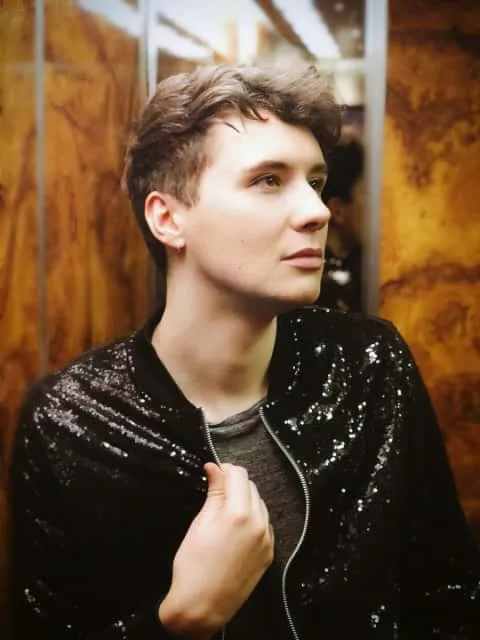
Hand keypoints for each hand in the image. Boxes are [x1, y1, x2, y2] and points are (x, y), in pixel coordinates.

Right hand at [158, 463, 273, 637]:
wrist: (202, 606)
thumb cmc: (193, 567)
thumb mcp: (199, 523)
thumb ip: (214, 492)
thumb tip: (214, 468)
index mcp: (238, 513)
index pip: (238, 474)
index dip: (224, 470)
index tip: (214, 473)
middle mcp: (258, 524)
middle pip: (250, 486)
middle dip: (234, 485)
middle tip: (216, 493)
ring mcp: (266, 539)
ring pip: (259, 503)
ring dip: (244, 501)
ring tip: (224, 514)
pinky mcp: (269, 552)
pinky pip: (264, 524)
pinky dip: (252, 519)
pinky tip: (235, 530)